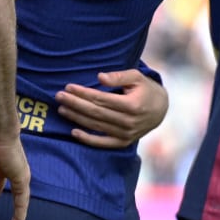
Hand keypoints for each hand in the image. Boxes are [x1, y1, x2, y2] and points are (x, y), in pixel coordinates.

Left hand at [55, 69, 169, 148]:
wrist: (161, 110)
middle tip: (59, 97)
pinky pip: (103, 143)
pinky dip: (88, 139)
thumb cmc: (145, 89)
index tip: (69, 87)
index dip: (83, 93)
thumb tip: (99, 77)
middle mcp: (128, 122)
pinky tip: (73, 132)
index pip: (101, 99)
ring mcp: (126, 134)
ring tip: (62, 109)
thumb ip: (118, 76)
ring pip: (96, 126)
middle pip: (95, 113)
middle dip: (75, 104)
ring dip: (77, 118)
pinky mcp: (123, 142)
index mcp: (132, 105)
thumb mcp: (136, 77)